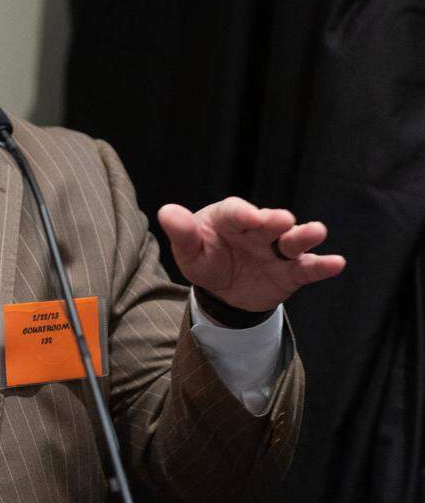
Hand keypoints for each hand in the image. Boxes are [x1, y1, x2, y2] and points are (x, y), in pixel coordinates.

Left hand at [157, 197, 344, 312]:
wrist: (222, 290)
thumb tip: (166, 211)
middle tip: (282, 220)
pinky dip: (322, 266)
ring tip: (316, 231)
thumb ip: (181, 232)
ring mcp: (276, 250)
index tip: (249, 217)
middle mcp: (257, 230)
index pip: (235, 212)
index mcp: (230, 218)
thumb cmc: (204, 258)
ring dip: (304, 236)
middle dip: (275, 220)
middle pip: (269, 222)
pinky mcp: (290, 272)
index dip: (243, 214)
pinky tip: (336, 262)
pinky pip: (307, 268)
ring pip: (293, 241)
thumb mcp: (189, 250)